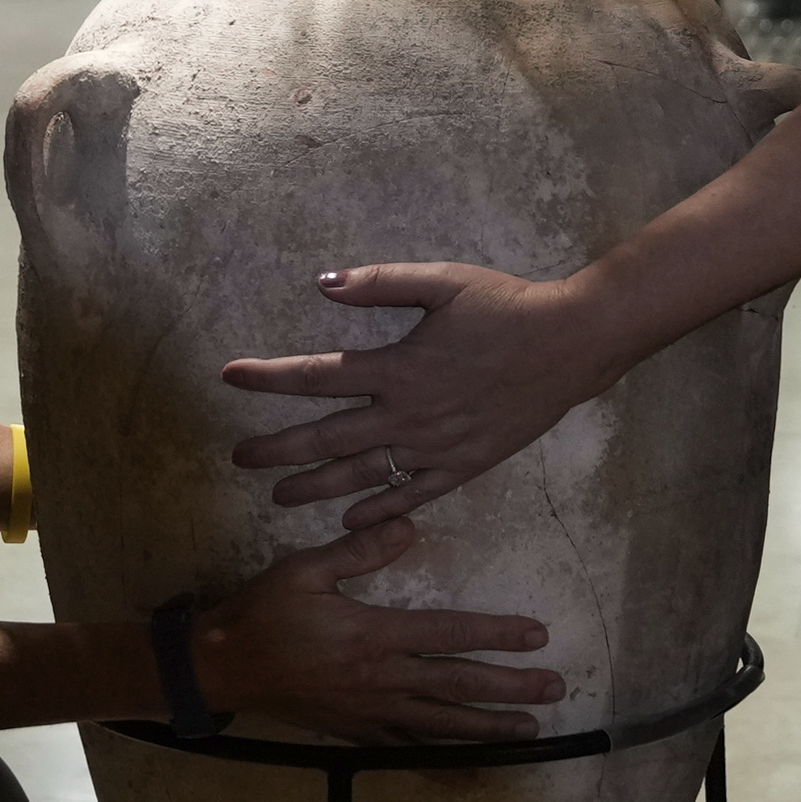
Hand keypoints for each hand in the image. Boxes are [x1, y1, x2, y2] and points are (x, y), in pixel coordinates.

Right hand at [195, 520, 560, 743]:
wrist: (223, 666)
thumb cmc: (263, 613)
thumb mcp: (304, 569)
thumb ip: (359, 550)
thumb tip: (410, 526)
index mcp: (372, 635)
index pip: (449, 633)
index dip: (496, 633)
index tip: (536, 635)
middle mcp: (380, 679)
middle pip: (457, 685)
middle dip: (509, 688)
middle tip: (554, 688)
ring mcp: (369, 712)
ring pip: (440, 723)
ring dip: (488, 727)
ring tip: (528, 729)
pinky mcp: (354, 732)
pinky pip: (406, 749)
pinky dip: (441, 759)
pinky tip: (467, 766)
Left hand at [218, 262, 631, 524]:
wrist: (571, 345)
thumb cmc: (506, 306)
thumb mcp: (443, 281)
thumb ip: (381, 282)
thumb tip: (322, 282)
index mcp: (398, 367)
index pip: (317, 375)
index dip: (269, 377)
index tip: (229, 377)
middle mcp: (409, 415)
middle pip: (328, 438)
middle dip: (277, 449)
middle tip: (238, 457)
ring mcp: (435, 447)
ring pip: (362, 475)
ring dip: (315, 487)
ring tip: (278, 495)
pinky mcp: (463, 466)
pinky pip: (412, 496)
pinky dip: (378, 510)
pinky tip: (350, 520)